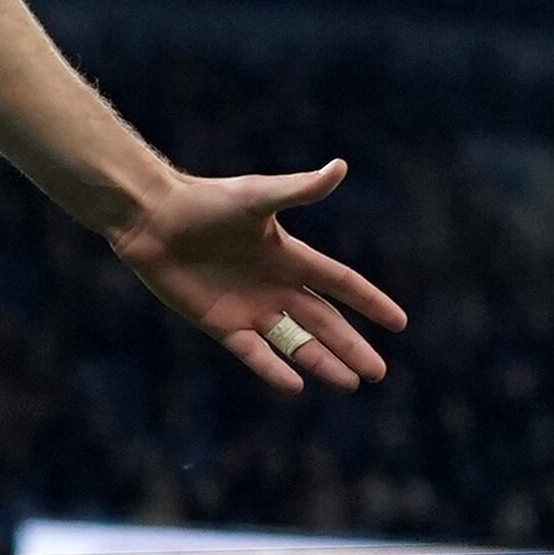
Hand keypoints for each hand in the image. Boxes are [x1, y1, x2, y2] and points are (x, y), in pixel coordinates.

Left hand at [108, 161, 406, 397]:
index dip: (370, 302)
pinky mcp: (221, 324)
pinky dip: (274, 369)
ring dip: (322, 362)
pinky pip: (254, 353)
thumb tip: (340, 167)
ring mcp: (250, 308)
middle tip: (378, 374)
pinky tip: (296, 387)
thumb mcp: (256, 196)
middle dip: (351, 347)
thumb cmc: (206, 201)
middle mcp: (275, 286)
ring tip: (351, 384)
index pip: (341, 283)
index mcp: (290, 256)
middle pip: (323, 323)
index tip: (399, 323)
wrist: (154, 218)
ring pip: (295, 343)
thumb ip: (298, 190)